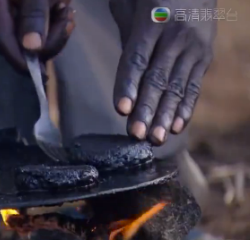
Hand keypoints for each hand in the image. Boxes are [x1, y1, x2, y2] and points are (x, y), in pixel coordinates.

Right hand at [0, 0, 75, 73]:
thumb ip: (35, 16)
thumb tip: (32, 49)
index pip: (13, 55)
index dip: (33, 66)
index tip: (50, 68)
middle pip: (19, 47)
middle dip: (48, 34)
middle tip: (66, 11)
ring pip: (19, 36)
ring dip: (45, 23)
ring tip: (60, 2)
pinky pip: (14, 24)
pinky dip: (33, 17)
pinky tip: (47, 2)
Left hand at [109, 0, 216, 144]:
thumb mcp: (131, 3)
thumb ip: (127, 36)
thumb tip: (125, 76)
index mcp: (152, 20)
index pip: (137, 59)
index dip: (128, 85)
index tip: (121, 109)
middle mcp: (176, 35)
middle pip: (158, 78)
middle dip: (146, 109)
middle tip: (136, 134)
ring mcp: (194, 46)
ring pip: (177, 86)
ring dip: (165, 115)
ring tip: (155, 139)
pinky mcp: (205, 55)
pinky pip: (194, 85)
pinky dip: (185, 107)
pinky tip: (176, 126)